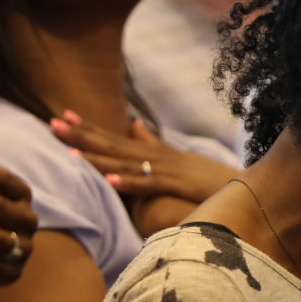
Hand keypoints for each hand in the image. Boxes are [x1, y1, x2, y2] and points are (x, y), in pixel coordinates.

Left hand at [50, 111, 238, 203]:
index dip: (88, 128)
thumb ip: (152, 142)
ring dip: (97, 159)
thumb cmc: (210, 176)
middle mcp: (157, 156)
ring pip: (125, 163)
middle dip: (82, 136)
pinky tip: (108, 181)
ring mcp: (167, 170)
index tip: (62, 116)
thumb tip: (132, 125)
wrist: (248, 184)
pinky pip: (149, 185)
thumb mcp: (177, 156)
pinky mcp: (179, 186)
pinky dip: (128, 183)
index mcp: (154, 152)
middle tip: (51, 124)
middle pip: (114, 144)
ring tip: (68, 154)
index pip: (115, 137)